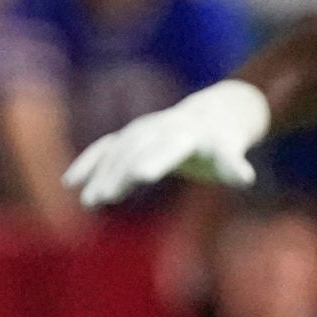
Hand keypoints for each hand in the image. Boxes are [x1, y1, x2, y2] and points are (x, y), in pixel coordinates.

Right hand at [64, 80, 271, 207]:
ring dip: (101, 174)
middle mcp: (160, 127)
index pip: (168, 147)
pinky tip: (70, 183)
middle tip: (104, 198)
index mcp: (187, 133)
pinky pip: (104, 147)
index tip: (139, 176)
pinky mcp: (128, 135)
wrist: (212, 114)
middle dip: (119, 173)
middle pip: (136, 150)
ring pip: (117, 150)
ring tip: (90, 202)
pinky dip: (88, 162)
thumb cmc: (221, 142)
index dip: (154, 159)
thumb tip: (246, 178)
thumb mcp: (230, 151)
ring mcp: (141, 129)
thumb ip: (233, 165)